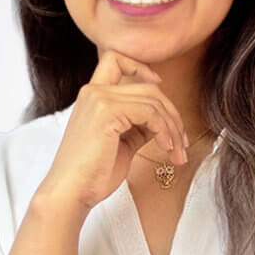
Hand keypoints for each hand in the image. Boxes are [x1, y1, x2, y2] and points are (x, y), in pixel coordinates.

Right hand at [34, 49, 187, 212]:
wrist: (71, 193)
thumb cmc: (93, 174)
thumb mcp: (121, 144)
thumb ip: (138, 127)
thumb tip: (161, 122)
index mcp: (92, 96)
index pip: (115, 60)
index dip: (141, 67)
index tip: (159, 83)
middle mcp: (93, 91)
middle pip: (148, 87)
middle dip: (172, 114)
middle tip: (183, 142)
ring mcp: (99, 99)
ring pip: (153, 100)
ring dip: (173, 128)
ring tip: (178, 153)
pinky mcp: (107, 112)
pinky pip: (150, 113)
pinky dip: (165, 131)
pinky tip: (166, 148)